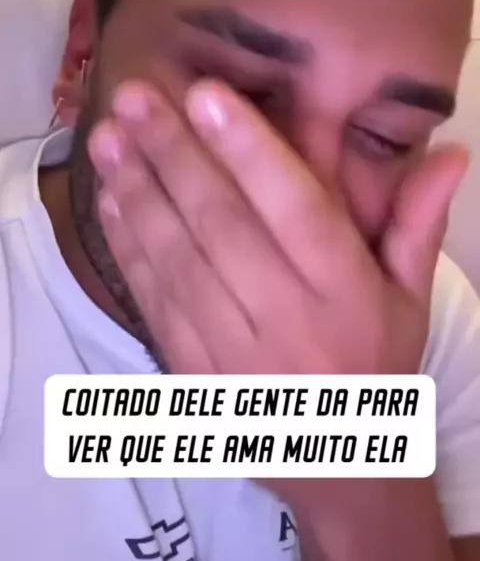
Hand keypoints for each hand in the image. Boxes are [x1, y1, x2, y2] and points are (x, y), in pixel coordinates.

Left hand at [87, 79, 467, 378]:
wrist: (335, 466)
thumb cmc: (375, 362)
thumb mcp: (409, 296)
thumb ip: (418, 221)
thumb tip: (454, 150)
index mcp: (346, 291)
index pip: (298, 211)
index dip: (251, 152)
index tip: (207, 93)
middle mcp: (288, 317)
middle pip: (224, 226)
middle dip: (175, 155)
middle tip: (135, 95)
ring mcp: (232, 350)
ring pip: (178, 259)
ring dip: (139, 192)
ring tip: (109, 136)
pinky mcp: (192, 371)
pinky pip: (154, 301)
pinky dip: (128, 245)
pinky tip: (111, 196)